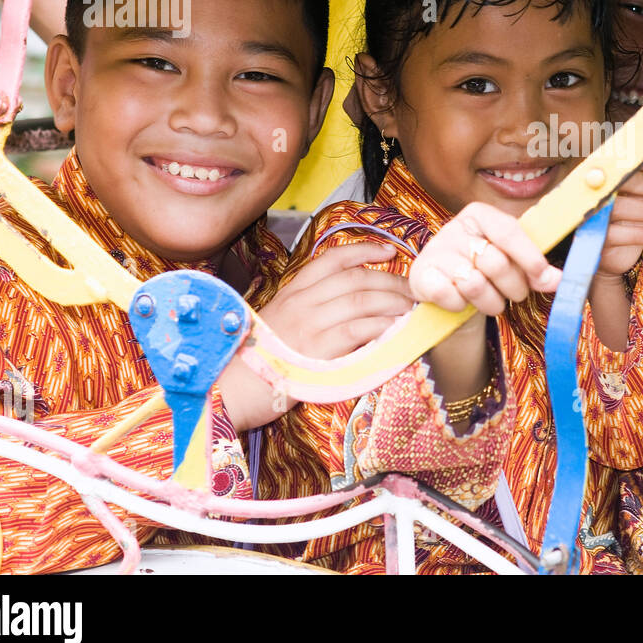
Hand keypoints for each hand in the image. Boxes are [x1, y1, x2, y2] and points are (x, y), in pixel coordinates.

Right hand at [258, 242, 415, 358]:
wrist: (230, 391)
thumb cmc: (258, 363)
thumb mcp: (279, 325)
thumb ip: (310, 311)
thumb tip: (351, 307)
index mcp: (292, 292)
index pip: (332, 259)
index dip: (364, 250)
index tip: (389, 251)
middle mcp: (301, 302)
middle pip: (356, 279)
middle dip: (391, 281)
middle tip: (413, 291)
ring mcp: (308, 324)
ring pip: (361, 301)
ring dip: (393, 303)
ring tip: (411, 310)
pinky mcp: (316, 351)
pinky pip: (358, 330)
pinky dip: (383, 327)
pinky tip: (397, 330)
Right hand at [409, 202, 560, 315]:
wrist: (448, 295)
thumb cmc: (485, 273)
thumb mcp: (513, 265)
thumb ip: (535, 270)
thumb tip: (557, 279)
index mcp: (479, 214)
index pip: (508, 230)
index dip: (529, 256)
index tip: (544, 276)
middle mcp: (454, 227)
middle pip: (496, 262)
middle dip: (513, 287)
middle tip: (515, 295)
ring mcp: (435, 251)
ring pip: (475, 284)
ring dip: (490, 301)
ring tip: (489, 300)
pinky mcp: (420, 276)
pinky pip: (450, 296)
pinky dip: (462, 306)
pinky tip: (462, 302)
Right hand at [594, 158, 642, 282]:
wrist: (612, 255)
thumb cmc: (628, 221)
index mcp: (604, 179)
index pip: (625, 163)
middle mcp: (591, 194)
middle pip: (620, 182)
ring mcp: (589, 216)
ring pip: (618, 208)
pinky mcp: (590, 239)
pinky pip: (613, 234)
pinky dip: (637, 234)